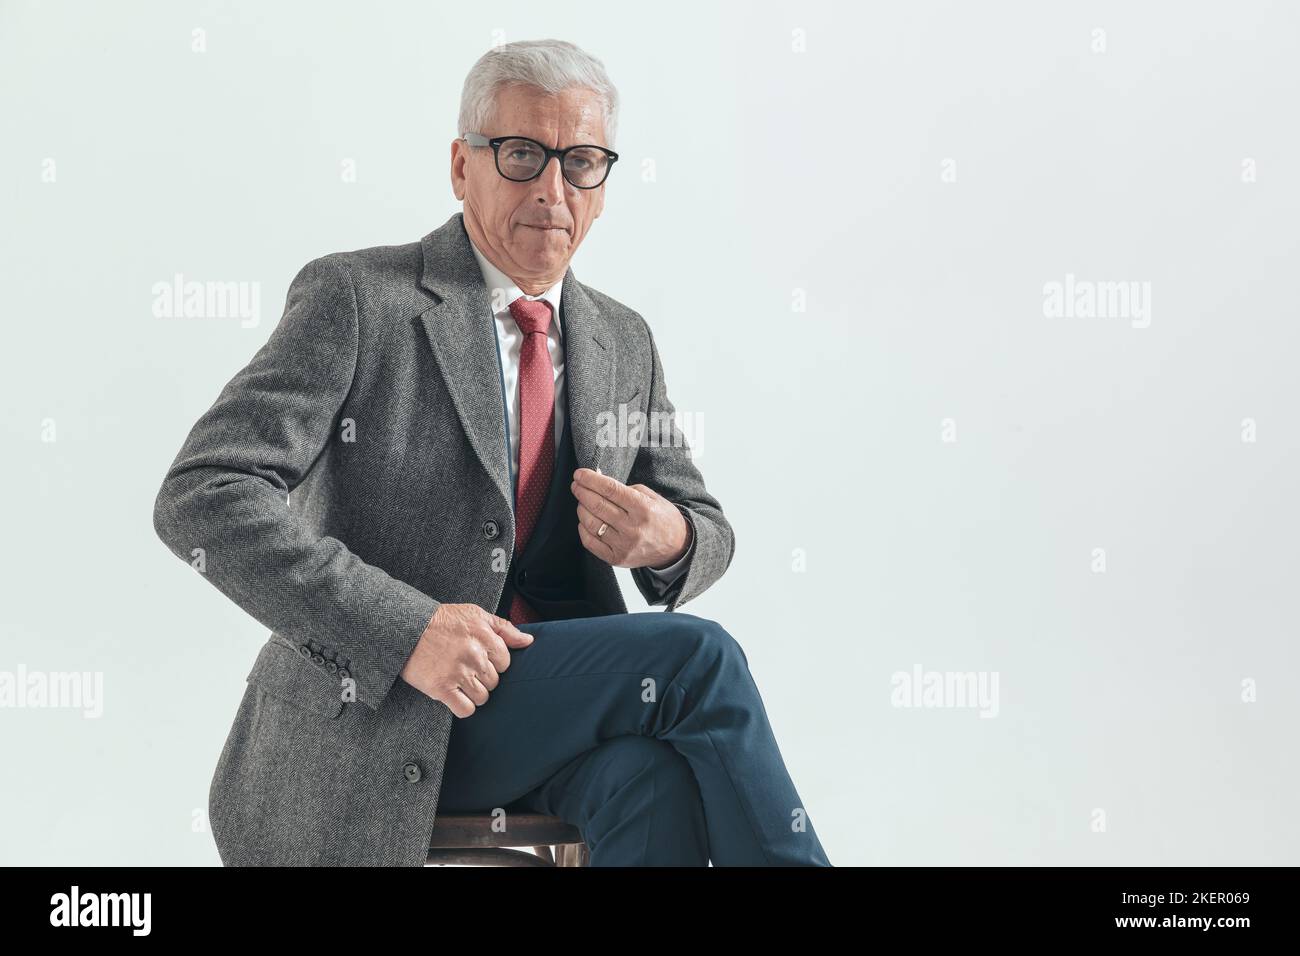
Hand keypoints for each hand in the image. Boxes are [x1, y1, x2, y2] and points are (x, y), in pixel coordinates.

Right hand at [399, 603, 532, 717]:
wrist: (406, 628)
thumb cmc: (441, 621)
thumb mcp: (475, 614)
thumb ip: (504, 628)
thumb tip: (527, 641)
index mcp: (484, 636)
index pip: (505, 662)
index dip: (494, 663)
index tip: (480, 659)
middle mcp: (474, 655)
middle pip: (494, 681)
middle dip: (483, 677)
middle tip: (467, 669)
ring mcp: (458, 673)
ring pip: (482, 697)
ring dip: (474, 693)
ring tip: (461, 682)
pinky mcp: (441, 688)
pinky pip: (465, 710)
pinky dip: (463, 707)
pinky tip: (456, 696)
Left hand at [570, 467, 690, 569]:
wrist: (676, 547)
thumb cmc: (662, 518)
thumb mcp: (651, 497)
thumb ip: (625, 488)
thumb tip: (598, 481)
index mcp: (643, 508)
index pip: (610, 489)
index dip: (591, 480)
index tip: (580, 474)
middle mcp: (633, 528)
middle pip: (597, 505)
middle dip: (582, 492)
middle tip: (576, 484)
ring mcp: (624, 545)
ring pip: (591, 524)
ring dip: (581, 509)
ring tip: (582, 501)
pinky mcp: (617, 558)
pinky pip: (591, 542)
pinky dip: (583, 529)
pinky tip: (585, 520)